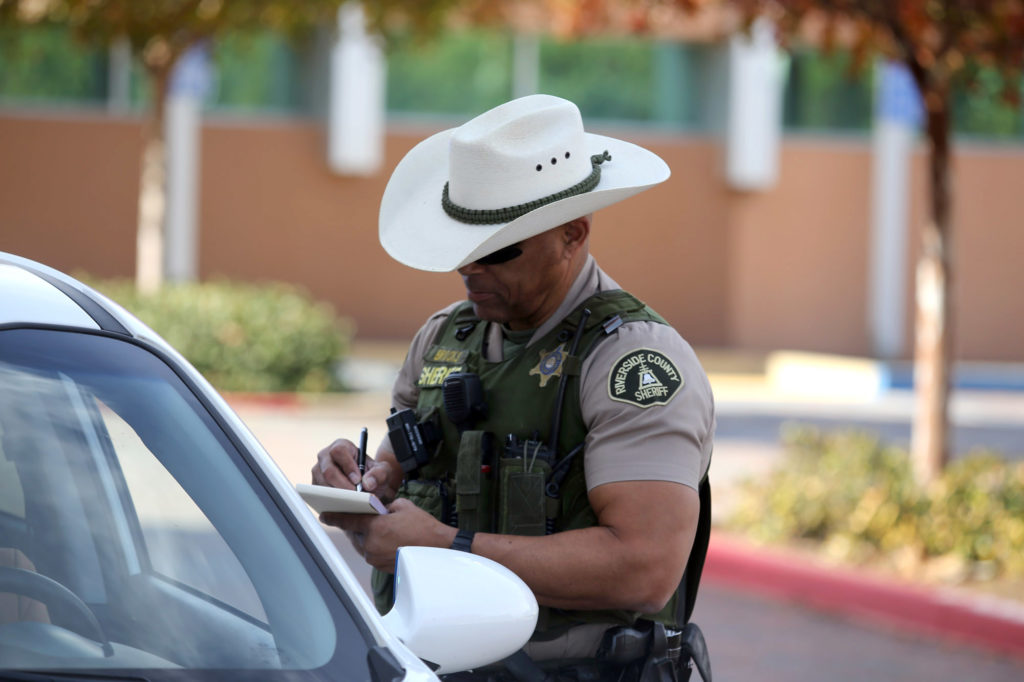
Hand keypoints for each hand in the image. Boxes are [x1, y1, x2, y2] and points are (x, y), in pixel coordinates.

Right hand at [311, 438, 395, 501]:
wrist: (366, 487)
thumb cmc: (372, 475)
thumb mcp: (383, 471)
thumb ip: (379, 474)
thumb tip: (367, 483)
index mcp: (342, 446)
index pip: (339, 451)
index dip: (347, 466)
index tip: (357, 480)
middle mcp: (326, 456)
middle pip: (328, 470)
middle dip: (341, 485)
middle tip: (354, 495)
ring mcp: (318, 472)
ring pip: (321, 484)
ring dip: (336, 495)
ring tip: (351, 501)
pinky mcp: (315, 486)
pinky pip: (318, 495)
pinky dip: (330, 501)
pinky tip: (343, 505)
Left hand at [325, 498, 455, 572]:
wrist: (438, 549)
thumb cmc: (424, 527)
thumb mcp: (403, 506)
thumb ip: (384, 507)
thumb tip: (377, 510)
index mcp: (375, 526)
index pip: (348, 520)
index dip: (334, 517)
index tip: (324, 515)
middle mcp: (371, 544)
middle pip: (355, 533)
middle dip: (359, 526)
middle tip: (369, 521)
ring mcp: (375, 557)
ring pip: (363, 544)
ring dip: (368, 537)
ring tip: (384, 532)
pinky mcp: (381, 566)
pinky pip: (372, 553)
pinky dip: (376, 546)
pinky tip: (389, 542)